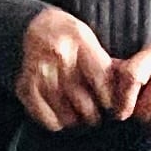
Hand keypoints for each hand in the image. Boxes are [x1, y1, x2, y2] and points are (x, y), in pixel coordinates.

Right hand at [13, 7, 116, 129]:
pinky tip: (61, 114)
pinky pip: (49, 120)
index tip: (110, 105)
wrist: (32, 27)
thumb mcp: (89, 38)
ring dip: (77, 120)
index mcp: (79, 40)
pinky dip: (58, 123)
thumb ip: (104, 63)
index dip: (109, 99)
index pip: (101, 81)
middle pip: (85, 104)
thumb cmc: (68, 37)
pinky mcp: (26, 87)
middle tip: (95, 115)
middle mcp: (59, 56)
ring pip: (68, 116)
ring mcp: (41, 73)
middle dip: (94, 115)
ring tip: (79, 115)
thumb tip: (123, 94)